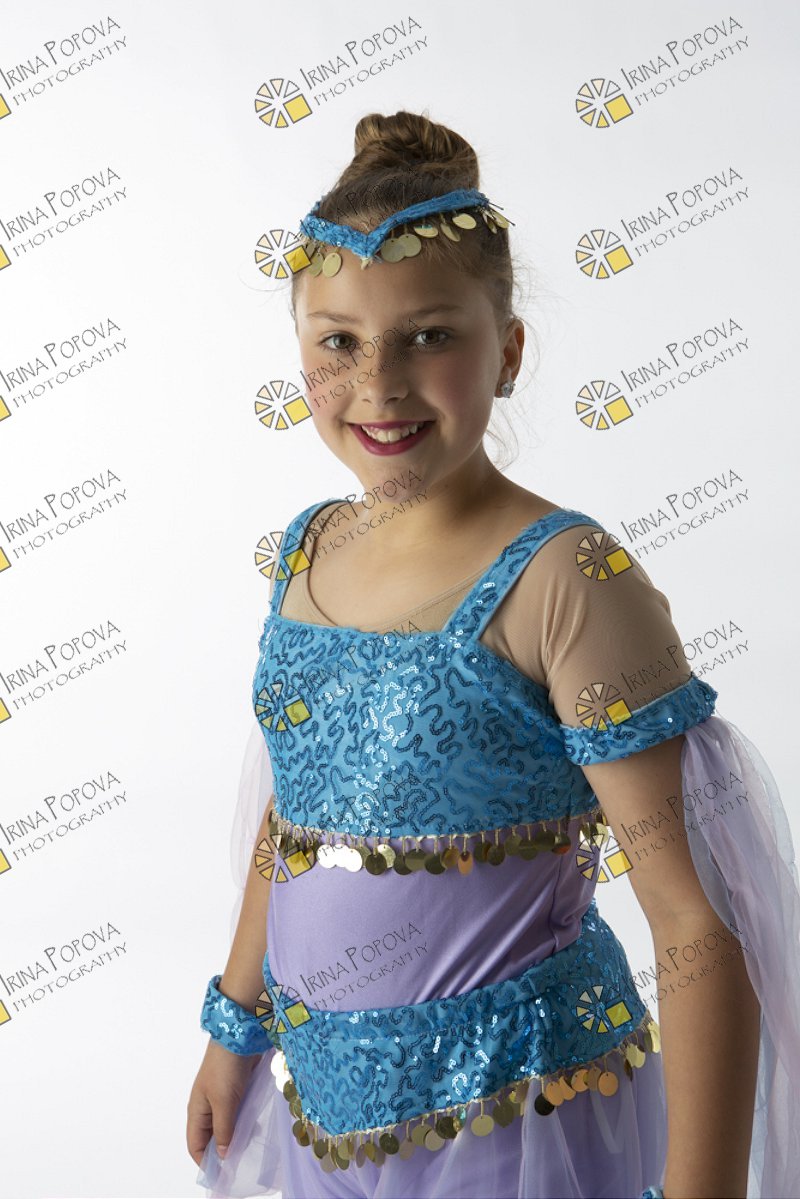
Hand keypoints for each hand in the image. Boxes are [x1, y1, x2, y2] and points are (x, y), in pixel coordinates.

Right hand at [186, 1037, 261, 1164]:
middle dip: (223, 1151)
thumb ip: (223, 1131)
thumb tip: (223, 1156)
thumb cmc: (226, 1068)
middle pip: (211, 1137)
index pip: (195, 1145)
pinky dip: (245, 1122)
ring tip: (250, 1148)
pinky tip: (256, 1128)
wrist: (239, 1034)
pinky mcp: (236, 1089)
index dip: (205, 1162)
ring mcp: (222, 1097)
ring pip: (226, 1125)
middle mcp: (207, 1106)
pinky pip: (238, 1112)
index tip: (222, 1175)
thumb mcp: (224, 1103)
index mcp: (197, 1110)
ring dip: (236, 1136)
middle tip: (240, 1164)